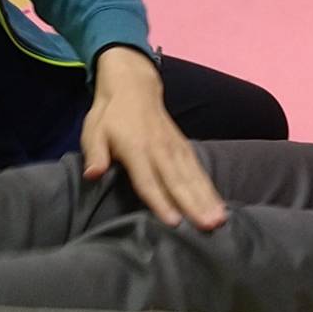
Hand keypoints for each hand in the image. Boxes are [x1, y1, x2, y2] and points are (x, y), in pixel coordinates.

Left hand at [81, 47, 227, 230]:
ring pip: (193, 176)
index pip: (149, 180)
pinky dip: (210, 187)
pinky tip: (219, 204)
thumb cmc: (109, 115)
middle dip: (194, 205)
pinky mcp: (183, 146)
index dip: (161, 201)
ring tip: (220, 219)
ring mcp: (174, 146)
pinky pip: (198, 169)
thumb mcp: (93, 131)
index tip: (174, 222)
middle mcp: (159, 149)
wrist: (133, 86)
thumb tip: (92, 175)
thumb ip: (95, 154)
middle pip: (178, 181)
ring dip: (208, 198)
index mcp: (135, 148)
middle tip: (210, 226)